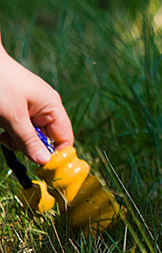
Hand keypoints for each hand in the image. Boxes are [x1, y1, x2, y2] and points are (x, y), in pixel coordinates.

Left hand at [0, 40, 73, 164]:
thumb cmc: (0, 85)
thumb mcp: (13, 117)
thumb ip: (28, 140)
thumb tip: (45, 162)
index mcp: (52, 107)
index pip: (64, 139)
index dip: (56, 154)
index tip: (41, 167)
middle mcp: (46, 108)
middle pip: (46, 139)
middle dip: (28, 145)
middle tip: (8, 139)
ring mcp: (32, 108)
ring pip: (30, 135)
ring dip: (15, 139)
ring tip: (1, 131)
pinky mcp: (19, 108)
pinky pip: (20, 128)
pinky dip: (10, 132)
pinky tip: (0, 127)